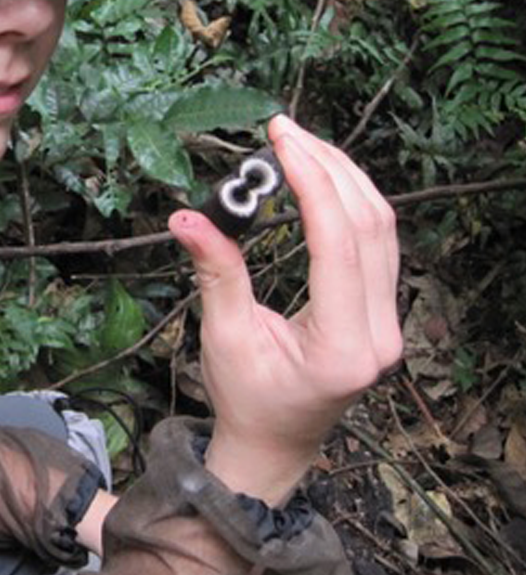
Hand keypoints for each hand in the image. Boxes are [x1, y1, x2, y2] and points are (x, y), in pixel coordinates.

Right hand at [169, 114, 402, 504]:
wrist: (274, 444)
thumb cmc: (247, 401)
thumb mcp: (225, 338)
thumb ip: (216, 273)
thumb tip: (186, 218)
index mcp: (345, 346)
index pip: (338, 243)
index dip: (312, 183)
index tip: (282, 141)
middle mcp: (380, 333)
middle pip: (371, 226)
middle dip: (329, 167)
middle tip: (285, 130)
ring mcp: (389, 323)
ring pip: (382, 230)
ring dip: (343, 178)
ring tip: (299, 144)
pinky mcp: (381, 312)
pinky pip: (378, 244)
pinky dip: (350, 203)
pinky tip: (322, 178)